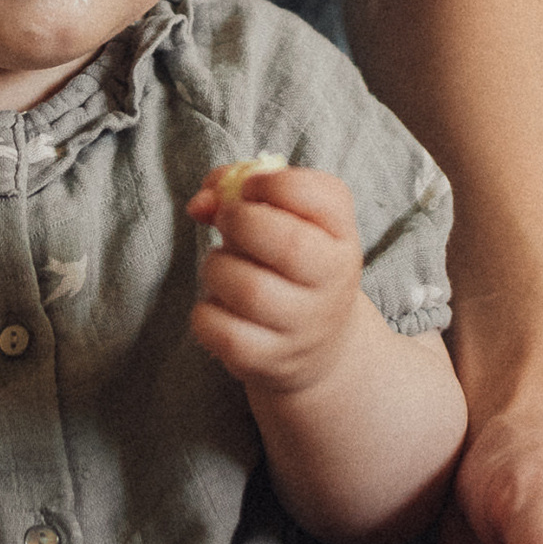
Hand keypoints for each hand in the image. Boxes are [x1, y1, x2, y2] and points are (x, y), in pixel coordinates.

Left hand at [186, 163, 363, 395]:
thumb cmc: (290, 265)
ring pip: (249, 289)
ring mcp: (303, 327)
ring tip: (222, 268)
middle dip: (240, 221)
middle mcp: (332, 283)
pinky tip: (218, 306)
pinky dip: (205, 313)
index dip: (273, 182)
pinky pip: (223, 332)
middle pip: (287, 244)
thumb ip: (238, 189)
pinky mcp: (270, 360)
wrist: (317, 345)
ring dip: (217, 267)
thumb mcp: (286, 219)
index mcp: (341, 238)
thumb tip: (201, 203)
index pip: (322, 197)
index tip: (250, 188)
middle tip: (228, 221)